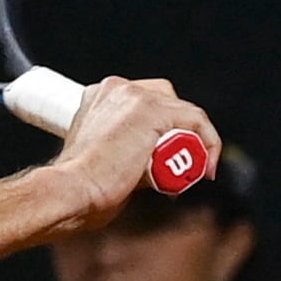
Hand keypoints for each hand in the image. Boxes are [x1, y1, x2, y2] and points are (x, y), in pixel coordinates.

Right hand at [54, 76, 221, 227]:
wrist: (71, 192)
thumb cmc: (78, 188)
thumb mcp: (99, 160)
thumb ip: (125, 152)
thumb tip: (154, 166)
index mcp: (98, 97)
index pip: (146, 101)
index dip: (161, 130)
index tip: (164, 159)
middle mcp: (116, 89)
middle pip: (168, 100)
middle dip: (179, 131)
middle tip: (178, 165)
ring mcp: (135, 97)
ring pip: (184, 112)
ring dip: (193, 142)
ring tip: (189, 173)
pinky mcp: (154, 111)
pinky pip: (197, 120)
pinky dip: (209, 143)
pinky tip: (204, 168)